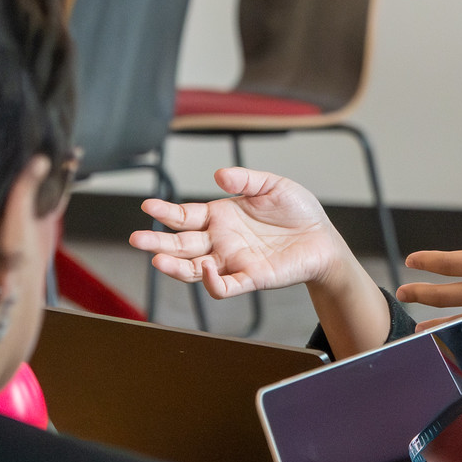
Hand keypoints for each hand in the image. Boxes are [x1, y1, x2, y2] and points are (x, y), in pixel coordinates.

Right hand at [132, 168, 360, 300]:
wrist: (323, 239)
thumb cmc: (297, 212)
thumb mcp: (272, 185)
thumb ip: (246, 179)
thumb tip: (218, 175)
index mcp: (221, 216)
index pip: (185, 216)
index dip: (166, 212)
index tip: (147, 206)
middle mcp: (221, 241)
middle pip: (182, 243)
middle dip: (158, 241)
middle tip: (137, 238)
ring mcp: (233, 261)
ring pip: (194, 268)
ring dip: (175, 266)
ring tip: (157, 259)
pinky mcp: (250, 277)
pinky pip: (225, 286)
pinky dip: (212, 281)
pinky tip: (204, 268)